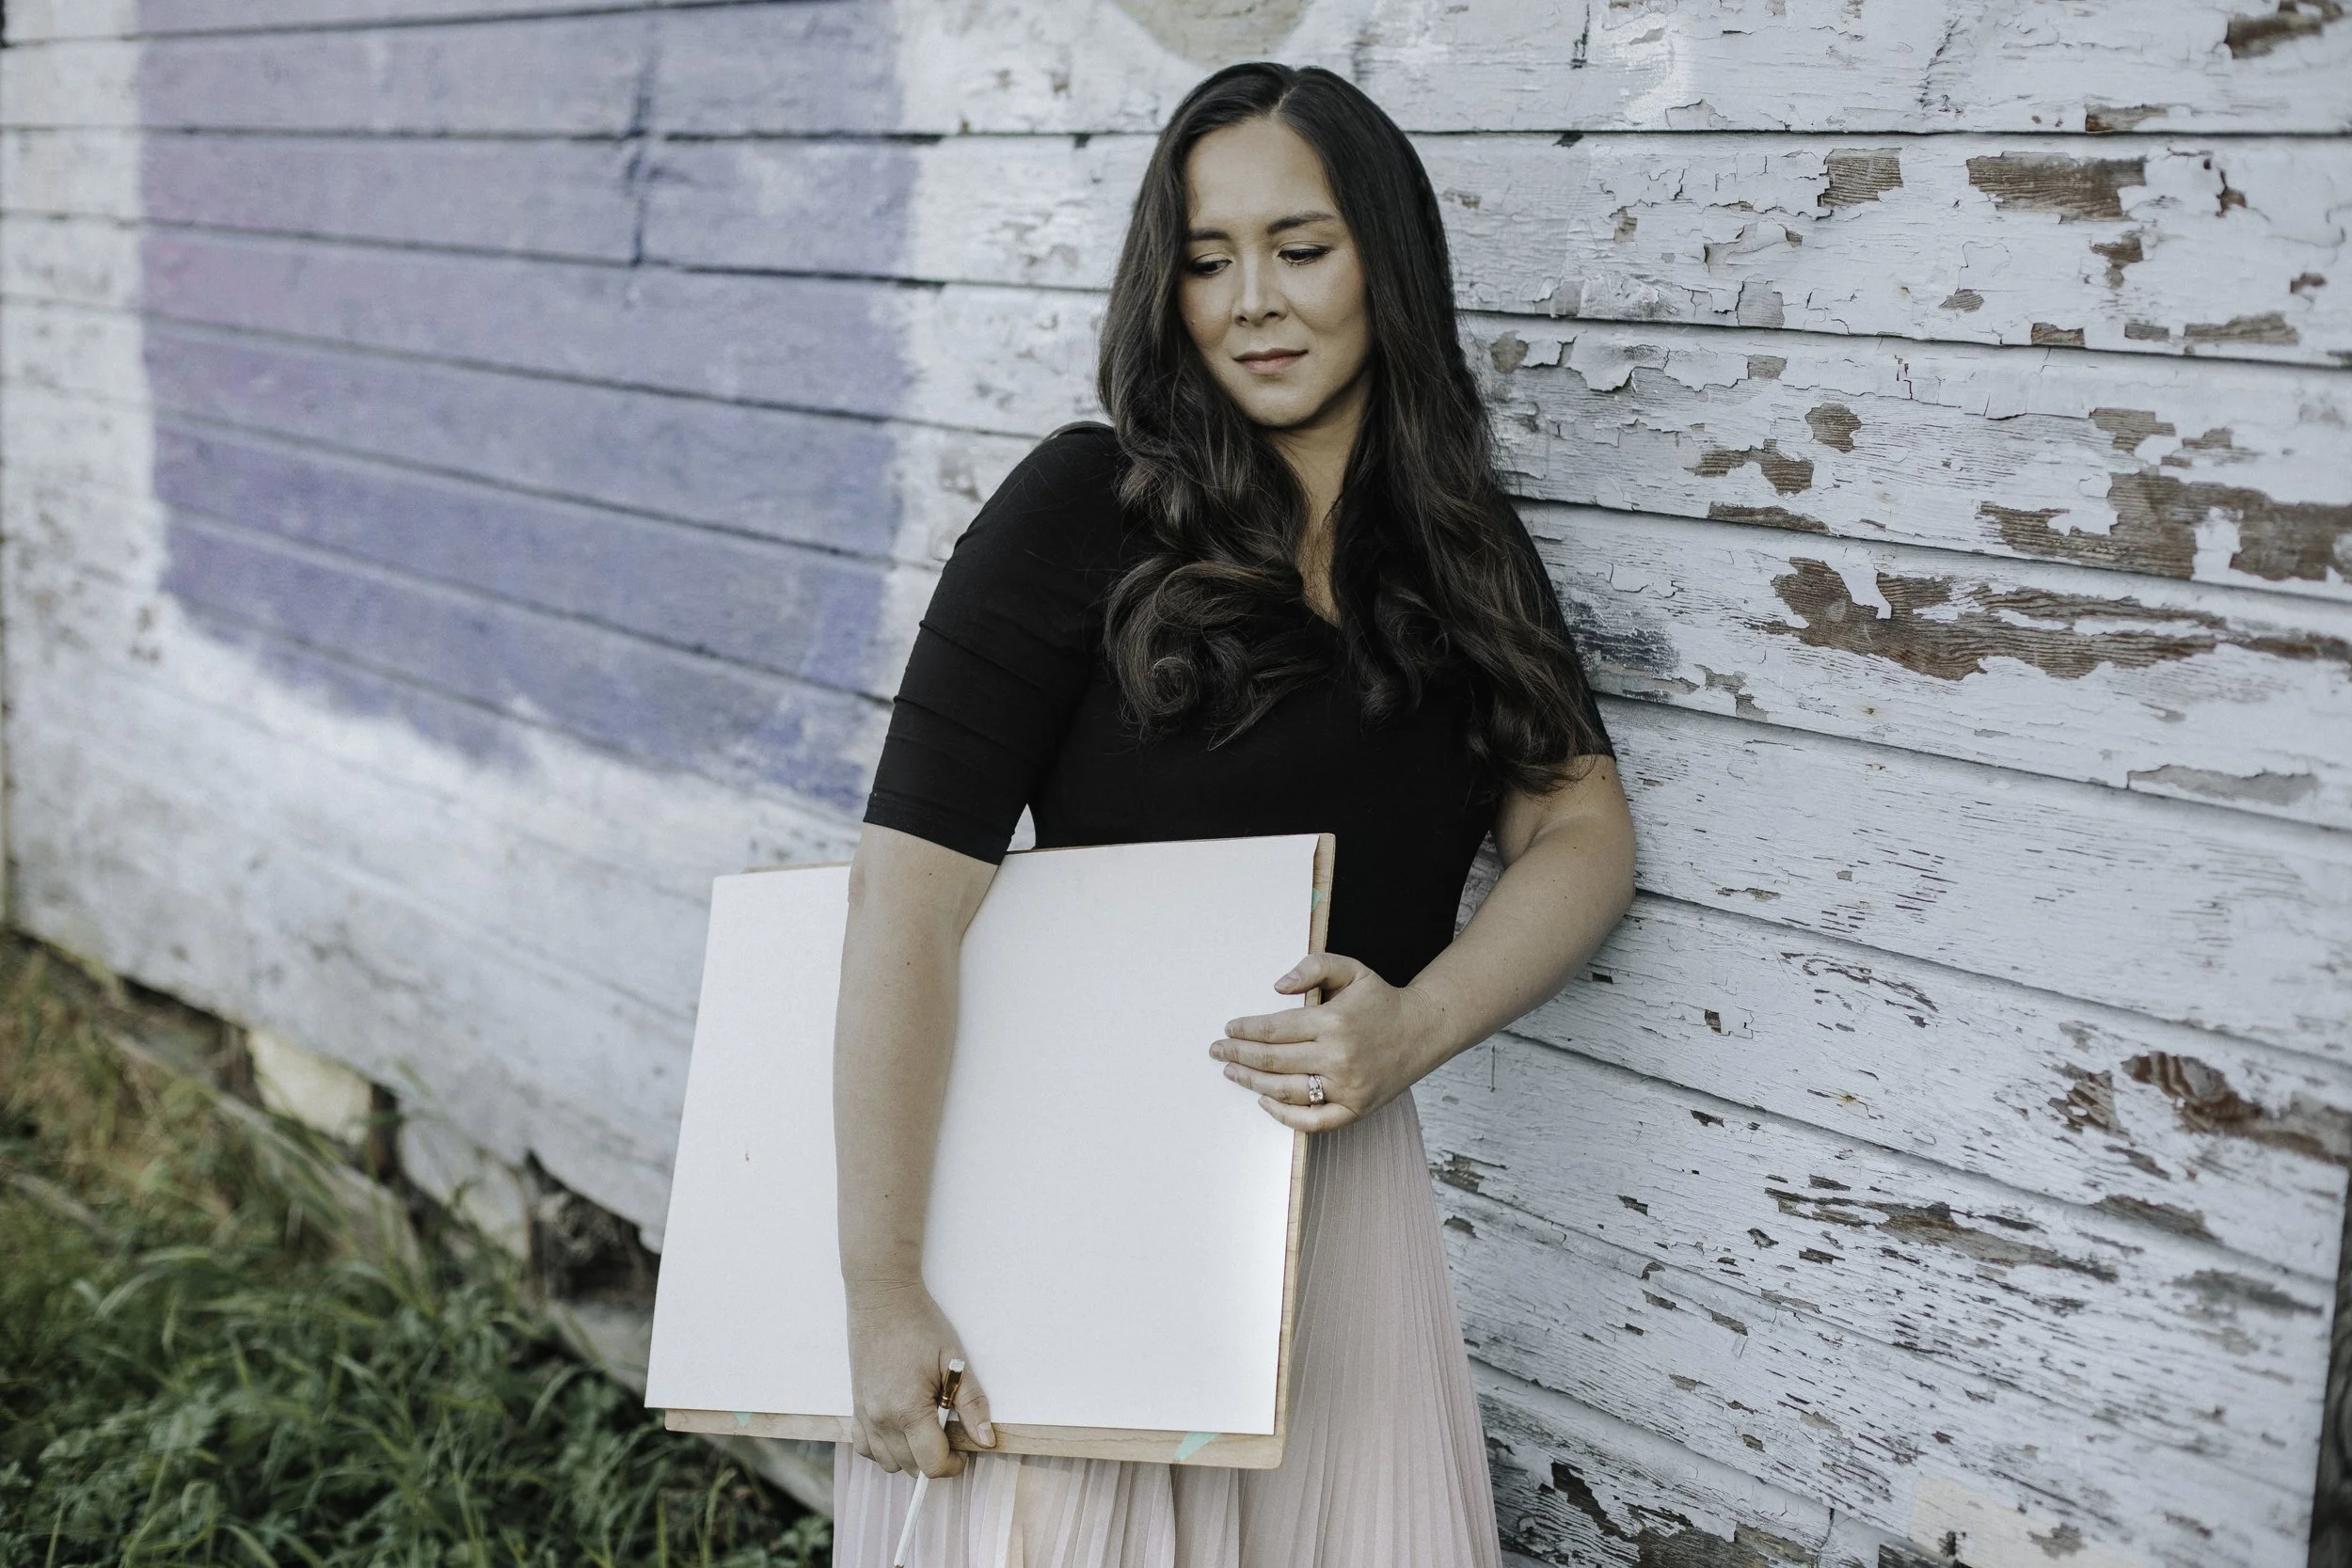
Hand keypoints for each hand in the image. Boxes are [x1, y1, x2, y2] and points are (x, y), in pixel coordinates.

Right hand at [844, 1278, 995, 1475]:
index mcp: (908, 1410)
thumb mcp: (955, 1362)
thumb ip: (971, 1404)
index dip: (953, 1464)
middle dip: (935, 1460)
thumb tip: (986, 1440)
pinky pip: (865, 1447)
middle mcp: (880, 1418)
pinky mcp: (856, 1406)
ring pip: (887, 1462)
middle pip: (911, 1467)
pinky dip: (883, 1449)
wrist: (882, 1298)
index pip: (931, 1464)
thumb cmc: (919, 1324)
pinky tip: (900, 1430)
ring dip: (910, 1457)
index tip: (965, 1450)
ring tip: (927, 1430)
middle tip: (950, 1433)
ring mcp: (864, 1414)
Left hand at [1209, 953, 1443, 1131]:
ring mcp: (1346, 1087)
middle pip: (1273, 1061)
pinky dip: (1284, 1116)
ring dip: (1252, 1082)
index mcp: (1333, 1022)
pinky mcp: (1355, 1108)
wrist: (1423, 1031)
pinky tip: (1264, 1102)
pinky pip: (1313, 1121)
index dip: (1246, 1031)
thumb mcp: (1351, 970)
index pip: (1274, 1029)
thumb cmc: (1381, 1001)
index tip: (1229, 1029)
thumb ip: (1313, 967)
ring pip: (1286, 1091)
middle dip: (1238, 1055)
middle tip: (1217, 1052)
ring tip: (1232, 1072)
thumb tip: (1277, 986)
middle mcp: (1338, 1057)